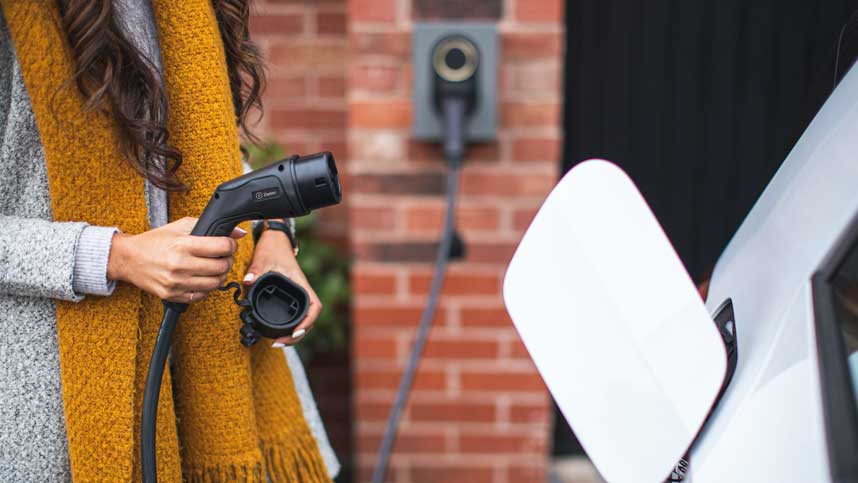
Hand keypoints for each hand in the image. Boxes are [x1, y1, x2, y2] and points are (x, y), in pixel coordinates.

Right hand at [107, 217, 244, 302]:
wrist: (128, 259)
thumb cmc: (154, 241)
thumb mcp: (180, 227)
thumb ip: (208, 226)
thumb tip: (238, 233)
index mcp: (183, 245)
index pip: (222, 247)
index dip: (231, 245)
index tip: (229, 244)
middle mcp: (180, 265)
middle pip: (221, 267)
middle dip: (228, 260)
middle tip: (224, 257)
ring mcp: (176, 283)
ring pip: (214, 284)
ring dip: (220, 275)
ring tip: (215, 267)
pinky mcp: (172, 295)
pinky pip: (201, 296)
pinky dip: (206, 288)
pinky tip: (202, 278)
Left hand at [244, 225, 320, 345]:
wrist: (275, 241)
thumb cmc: (273, 249)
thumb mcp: (263, 259)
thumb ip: (256, 271)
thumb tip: (248, 281)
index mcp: (301, 285)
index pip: (314, 307)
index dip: (307, 322)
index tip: (295, 332)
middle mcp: (302, 292)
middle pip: (309, 320)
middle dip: (297, 335)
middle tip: (279, 343)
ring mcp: (297, 296)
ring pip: (303, 320)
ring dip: (294, 334)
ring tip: (277, 342)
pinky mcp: (290, 298)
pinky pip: (295, 316)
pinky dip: (289, 328)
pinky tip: (278, 334)